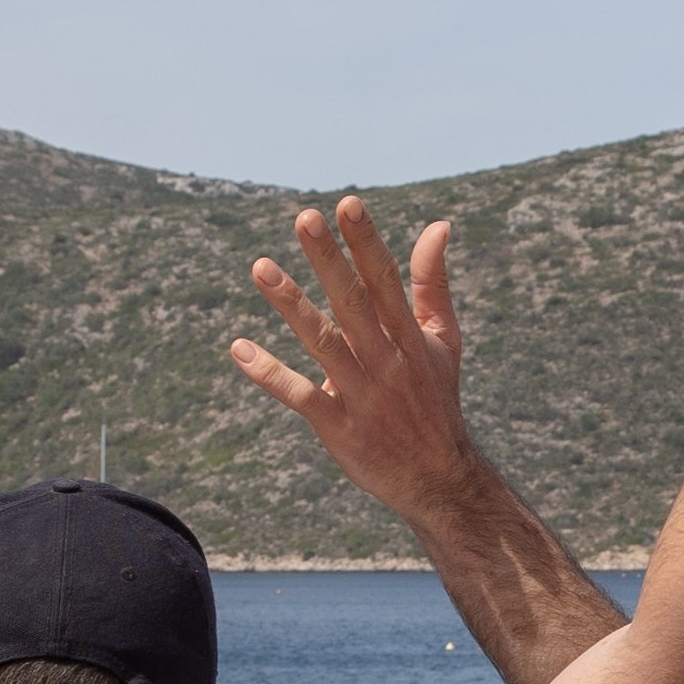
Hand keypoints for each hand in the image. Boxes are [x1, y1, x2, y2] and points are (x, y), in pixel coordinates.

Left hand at [232, 200, 480, 523]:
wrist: (438, 479)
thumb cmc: (434, 399)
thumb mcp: (442, 339)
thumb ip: (433, 283)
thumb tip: (438, 225)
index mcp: (409, 337)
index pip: (386, 281)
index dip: (366, 243)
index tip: (347, 204)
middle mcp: (386, 361)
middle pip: (353, 303)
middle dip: (329, 260)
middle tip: (304, 218)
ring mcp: (362, 394)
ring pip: (323, 343)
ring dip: (292, 305)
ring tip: (260, 267)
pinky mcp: (339, 427)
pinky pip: (301, 396)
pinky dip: (271, 374)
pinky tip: (241, 350)